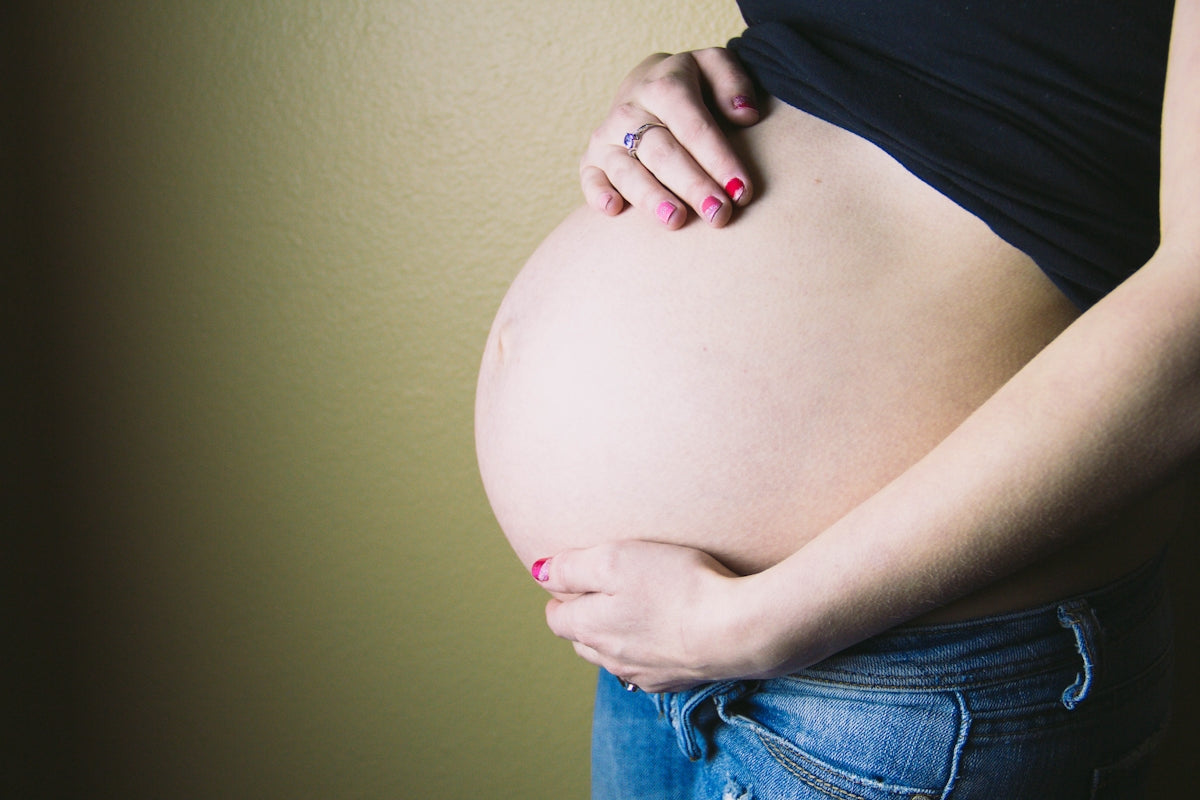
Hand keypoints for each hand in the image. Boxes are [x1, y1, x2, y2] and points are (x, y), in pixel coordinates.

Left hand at [532, 540, 764, 691]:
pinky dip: (647, 650)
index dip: (562, 596)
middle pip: (582, 640)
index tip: (574, 580)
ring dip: (615, 636)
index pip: (556, 618)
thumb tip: (539, 572)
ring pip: (613, 656)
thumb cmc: (675, 586)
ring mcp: (644, 674)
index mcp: (589, 628)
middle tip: (601, 592)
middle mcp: (610, 658)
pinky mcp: (675, 679)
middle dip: (585, 617)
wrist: (735, 630)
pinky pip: (647, 667)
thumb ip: (571, 567)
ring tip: (632, 612)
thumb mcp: (615, 559)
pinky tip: (663, 633)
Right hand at [580, 48, 759, 229]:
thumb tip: (745, 114)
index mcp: (664, 87)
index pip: (693, 126)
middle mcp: (631, 111)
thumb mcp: (715, 68)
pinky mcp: (592, 161)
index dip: (718, 158)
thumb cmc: (692, 87)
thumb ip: (733, 82)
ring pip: (627, 170)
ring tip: (676, 220)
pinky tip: (614, 210)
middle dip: (692, 185)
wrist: (646, 88)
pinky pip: (590, 179)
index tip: (741, 190)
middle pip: (662, 152)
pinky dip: (598, 194)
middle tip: (718, 213)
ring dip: (651, 197)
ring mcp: (608, 138)